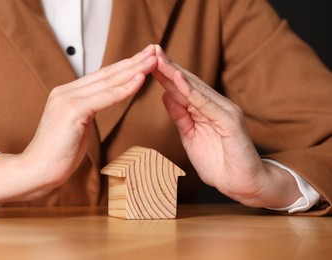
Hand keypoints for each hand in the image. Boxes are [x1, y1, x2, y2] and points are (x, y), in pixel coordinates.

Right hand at [0, 45, 157, 204]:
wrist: (36, 170)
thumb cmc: (58, 153)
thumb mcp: (77, 126)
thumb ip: (87, 110)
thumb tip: (102, 103)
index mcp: (68, 94)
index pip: (102, 77)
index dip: (124, 67)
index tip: (143, 59)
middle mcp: (66, 91)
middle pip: (107, 74)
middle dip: (133, 62)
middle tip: (154, 51)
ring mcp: (67, 99)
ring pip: (108, 82)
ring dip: (133, 70)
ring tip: (152, 60)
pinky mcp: (72, 111)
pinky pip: (104, 98)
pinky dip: (124, 89)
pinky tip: (140, 80)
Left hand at [153, 45, 300, 207]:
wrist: (242, 184)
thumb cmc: (218, 163)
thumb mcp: (190, 137)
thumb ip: (180, 116)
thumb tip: (165, 95)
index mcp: (205, 109)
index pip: (182, 88)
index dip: (165, 75)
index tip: (147, 61)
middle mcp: (216, 105)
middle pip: (187, 83)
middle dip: (168, 67)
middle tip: (150, 49)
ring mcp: (224, 111)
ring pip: (195, 89)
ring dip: (175, 73)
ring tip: (159, 58)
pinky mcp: (230, 120)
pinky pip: (205, 104)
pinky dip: (190, 91)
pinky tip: (176, 79)